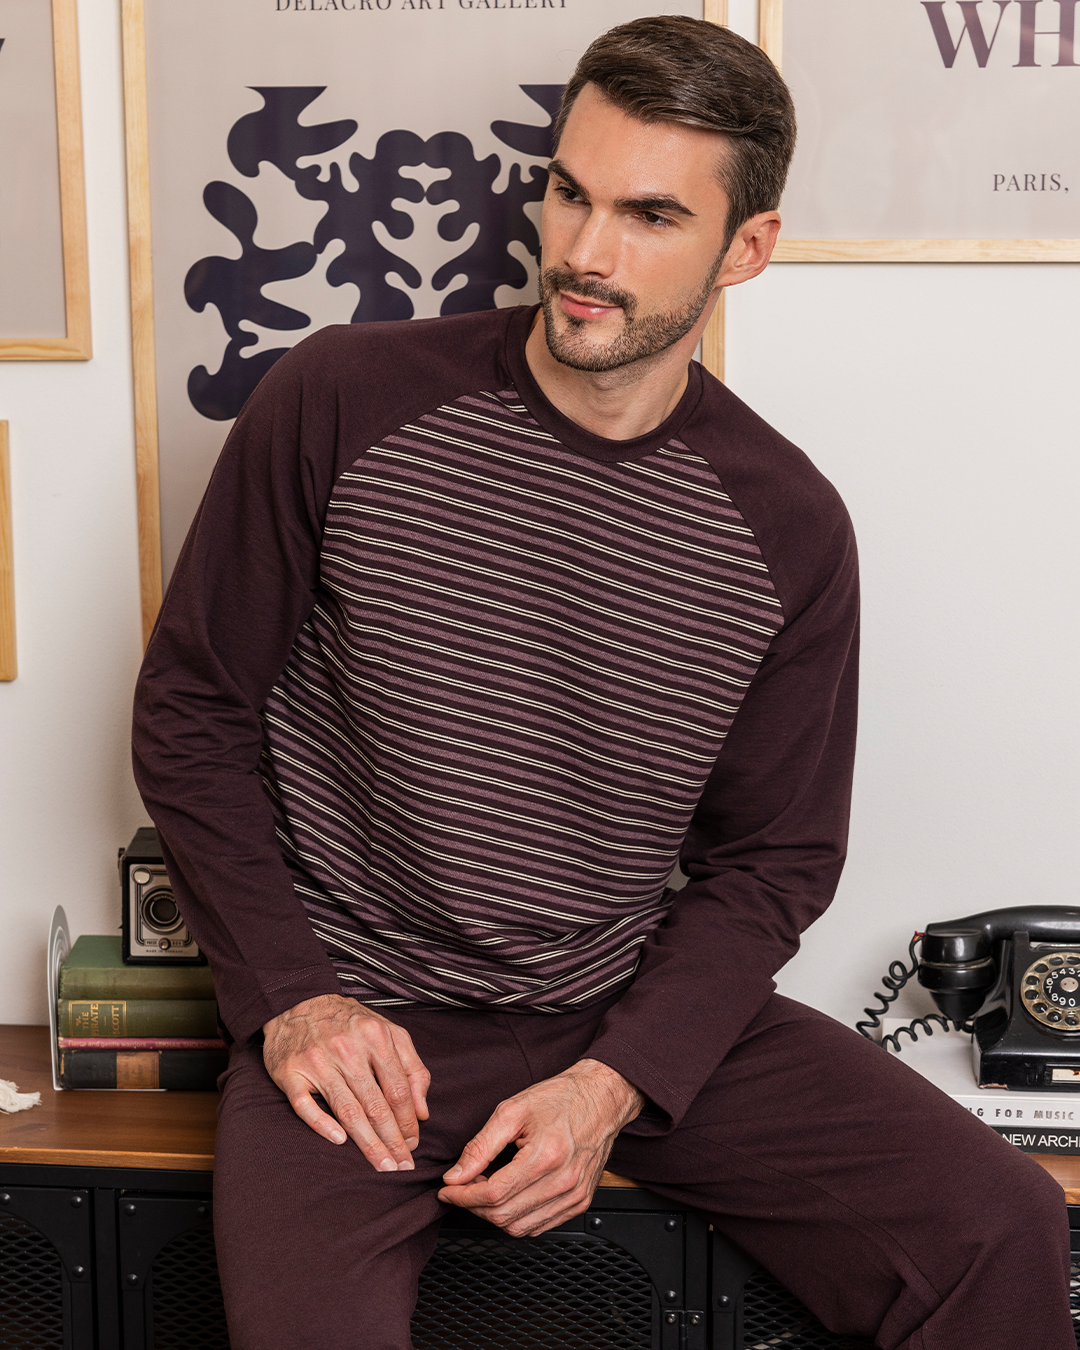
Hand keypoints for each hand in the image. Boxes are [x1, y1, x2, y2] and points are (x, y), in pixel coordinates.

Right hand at [262, 993, 429, 1171]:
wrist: (297, 1003)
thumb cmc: (348, 1022)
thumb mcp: (387, 1031)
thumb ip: (412, 1067)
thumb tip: (423, 1111)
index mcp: (375, 1036)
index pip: (398, 1090)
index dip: (408, 1121)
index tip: (414, 1144)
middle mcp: (347, 1048)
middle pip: (376, 1104)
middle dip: (392, 1140)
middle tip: (402, 1166)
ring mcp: (317, 1061)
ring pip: (347, 1110)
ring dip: (367, 1143)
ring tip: (382, 1166)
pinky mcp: (290, 1073)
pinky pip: (306, 1106)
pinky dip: (323, 1125)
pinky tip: (340, 1141)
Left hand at [437, 1058, 643, 1235]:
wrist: (602, 1098)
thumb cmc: (560, 1098)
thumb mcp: (512, 1111)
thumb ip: (480, 1146)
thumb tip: (456, 1175)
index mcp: (546, 1156)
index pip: (493, 1194)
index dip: (462, 1196)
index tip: (447, 1189)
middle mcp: (563, 1181)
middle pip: (504, 1215)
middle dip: (474, 1206)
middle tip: (463, 1186)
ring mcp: (575, 1196)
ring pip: (520, 1227)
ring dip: (493, 1214)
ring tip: (484, 1190)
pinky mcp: (580, 1202)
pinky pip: (539, 1226)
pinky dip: (516, 1218)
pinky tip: (509, 1197)